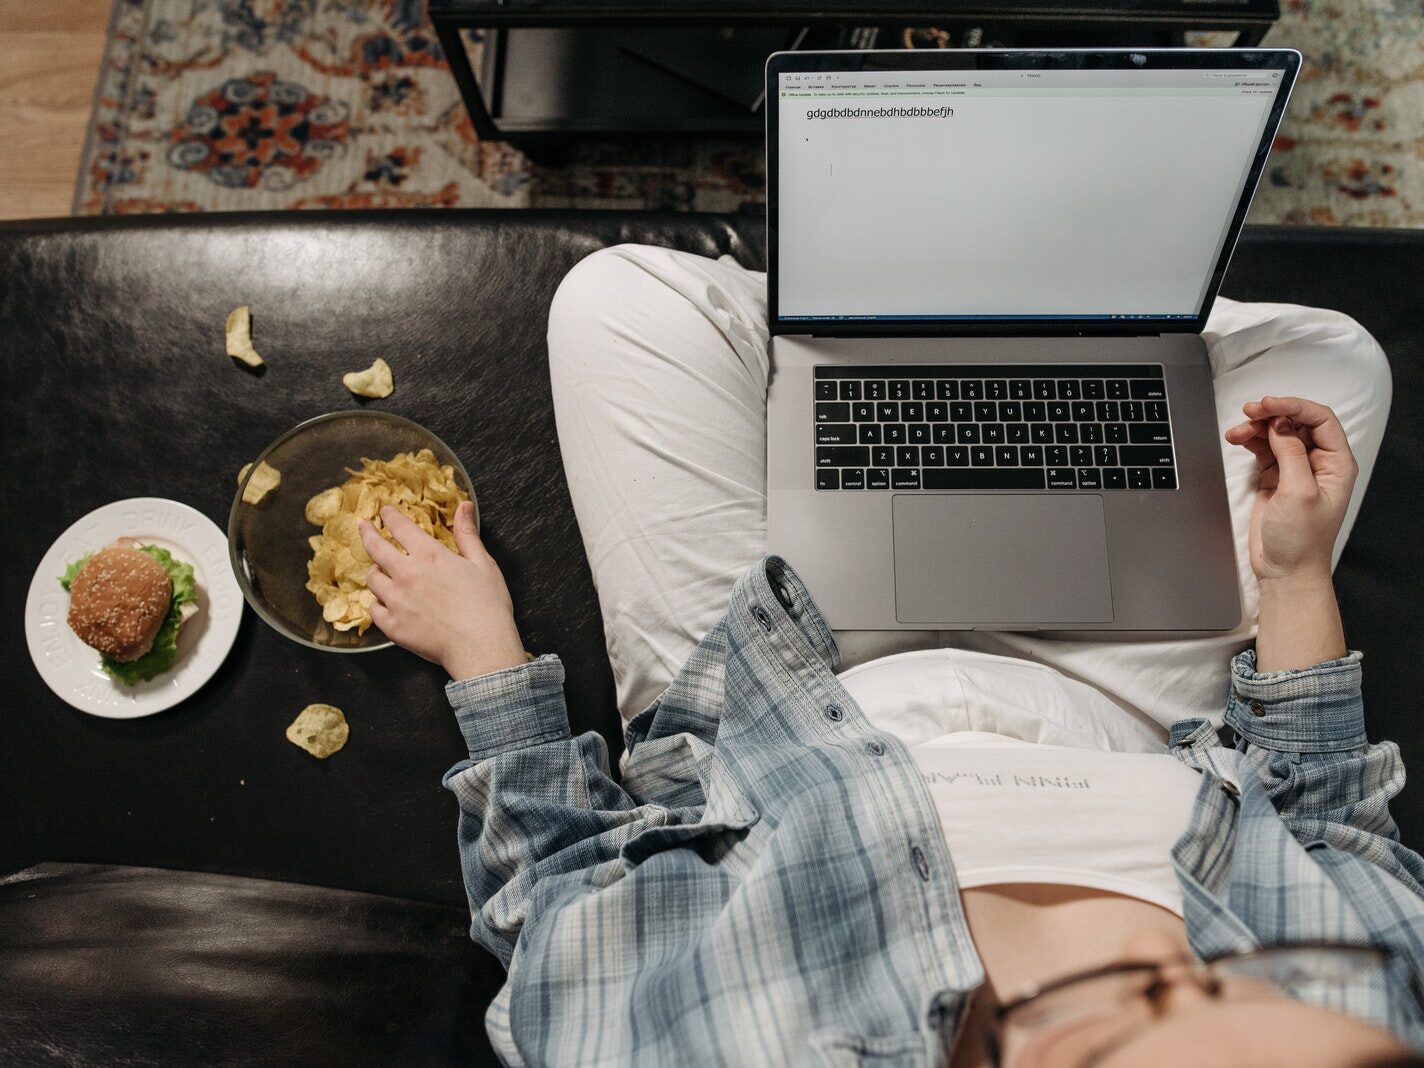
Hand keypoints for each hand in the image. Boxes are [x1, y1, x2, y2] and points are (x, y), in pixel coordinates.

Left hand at [358, 501, 526, 680]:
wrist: (480, 645)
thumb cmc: (487, 605)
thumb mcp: (483, 563)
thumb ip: (468, 534)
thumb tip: (464, 505)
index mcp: (429, 556)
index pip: (401, 528)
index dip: (390, 517)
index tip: (384, 511)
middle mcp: (407, 575)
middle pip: (376, 549)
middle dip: (367, 533)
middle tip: (363, 527)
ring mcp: (396, 601)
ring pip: (372, 579)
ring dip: (375, 571)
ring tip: (379, 571)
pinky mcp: (393, 626)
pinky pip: (373, 610)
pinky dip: (377, 603)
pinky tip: (383, 602)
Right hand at [1223, 395, 1358, 586]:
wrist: (1285, 570)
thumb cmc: (1300, 540)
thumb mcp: (1299, 493)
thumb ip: (1292, 454)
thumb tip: (1282, 424)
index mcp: (1336, 464)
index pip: (1320, 420)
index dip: (1295, 406)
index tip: (1269, 405)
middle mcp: (1318, 463)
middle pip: (1296, 423)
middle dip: (1272, 414)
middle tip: (1250, 412)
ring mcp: (1296, 469)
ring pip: (1277, 434)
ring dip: (1257, 428)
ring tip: (1237, 432)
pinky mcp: (1276, 477)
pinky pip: (1264, 449)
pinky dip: (1250, 441)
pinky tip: (1238, 439)